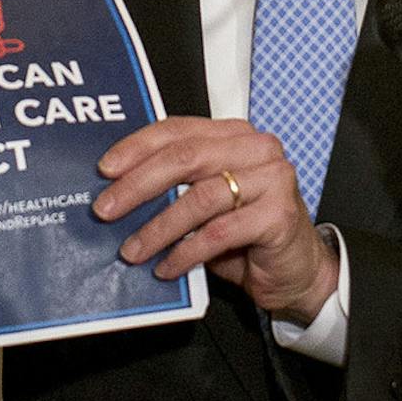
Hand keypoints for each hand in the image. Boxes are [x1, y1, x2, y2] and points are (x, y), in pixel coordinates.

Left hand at [93, 117, 338, 324]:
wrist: (295, 270)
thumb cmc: (246, 234)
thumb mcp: (205, 203)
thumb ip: (174, 187)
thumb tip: (116, 192)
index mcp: (234, 135)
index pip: (178, 130)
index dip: (137, 147)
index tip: (105, 170)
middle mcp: (257, 149)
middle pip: (186, 158)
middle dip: (138, 185)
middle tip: (107, 209)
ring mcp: (273, 179)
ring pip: (201, 197)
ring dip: (159, 227)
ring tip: (133, 250)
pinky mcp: (279, 214)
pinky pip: (220, 232)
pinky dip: (187, 251)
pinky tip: (167, 266)